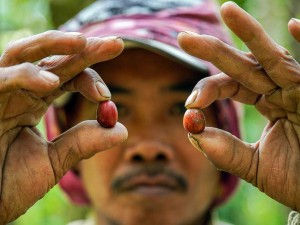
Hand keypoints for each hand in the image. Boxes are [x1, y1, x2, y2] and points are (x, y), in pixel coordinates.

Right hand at [0, 31, 127, 222]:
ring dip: (54, 45)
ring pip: (23, 55)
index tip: (107, 95)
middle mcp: (19, 92)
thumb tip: (122, 130)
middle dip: (84, 49)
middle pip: (52, 59)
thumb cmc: (8, 183)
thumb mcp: (54, 162)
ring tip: (83, 42)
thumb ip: (83, 143)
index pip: (67, 77)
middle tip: (115, 43)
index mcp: (35, 102)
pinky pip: (1, 80)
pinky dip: (26, 76)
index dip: (90, 79)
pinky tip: (52, 83)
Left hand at [178, 2, 299, 211]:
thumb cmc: (298, 179)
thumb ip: (225, 152)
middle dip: (213, 50)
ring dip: (250, 34)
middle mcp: (282, 90)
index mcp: (267, 101)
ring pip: (273, 57)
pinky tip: (295, 24)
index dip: (208, 89)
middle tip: (183, 37)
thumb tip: (194, 132)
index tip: (190, 103)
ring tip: (227, 10)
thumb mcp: (255, 167)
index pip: (231, 84)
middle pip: (243, 64)